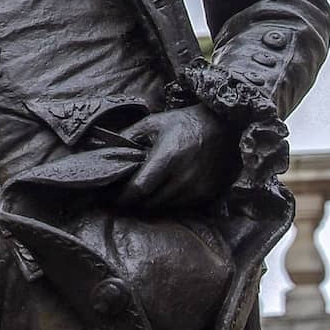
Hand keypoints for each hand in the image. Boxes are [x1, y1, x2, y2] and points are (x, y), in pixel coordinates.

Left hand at [119, 107, 237, 211]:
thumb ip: (130, 136)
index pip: (139, 189)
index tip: (114, 199)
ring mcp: (197, 188)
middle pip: (151, 202)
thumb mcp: (154, 123)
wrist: (223, 126)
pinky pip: (183, 206)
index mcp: (167, 158)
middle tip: (126, 198)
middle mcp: (183, 177)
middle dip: (136, 202)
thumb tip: (106, 149)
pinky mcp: (208, 194)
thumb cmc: (184, 123)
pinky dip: (171, 202)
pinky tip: (166, 191)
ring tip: (146, 195)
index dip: (124, 197)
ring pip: (166, 207)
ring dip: (154, 203)